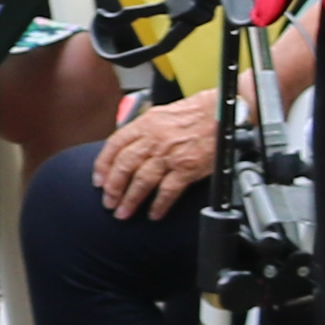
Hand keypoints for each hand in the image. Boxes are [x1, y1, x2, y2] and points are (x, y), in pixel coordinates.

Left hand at [88, 89, 219, 219]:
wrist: (225, 112)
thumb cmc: (196, 112)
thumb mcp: (162, 114)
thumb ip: (144, 131)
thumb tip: (128, 148)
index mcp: (145, 124)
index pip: (115, 145)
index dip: (103, 165)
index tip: (99, 181)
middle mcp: (154, 139)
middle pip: (124, 166)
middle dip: (113, 188)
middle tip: (109, 203)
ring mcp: (170, 155)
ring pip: (142, 181)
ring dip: (130, 199)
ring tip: (124, 212)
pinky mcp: (187, 168)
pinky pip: (168, 191)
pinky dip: (159, 204)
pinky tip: (153, 213)